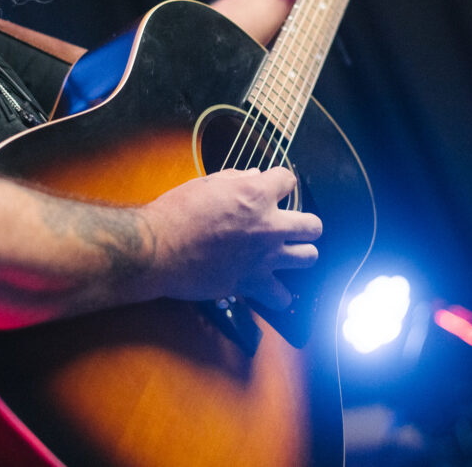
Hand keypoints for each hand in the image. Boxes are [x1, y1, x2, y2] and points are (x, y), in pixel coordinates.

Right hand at [140, 167, 321, 309]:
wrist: (158, 248)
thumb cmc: (177, 212)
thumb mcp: (205, 184)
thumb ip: (235, 179)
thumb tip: (254, 175)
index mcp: (256, 194)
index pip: (288, 180)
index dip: (280, 182)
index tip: (272, 188)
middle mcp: (268, 225)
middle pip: (313, 225)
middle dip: (304, 224)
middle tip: (289, 226)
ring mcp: (264, 257)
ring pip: (309, 258)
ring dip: (300, 254)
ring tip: (286, 254)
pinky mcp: (252, 283)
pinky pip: (281, 296)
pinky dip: (278, 294)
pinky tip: (270, 288)